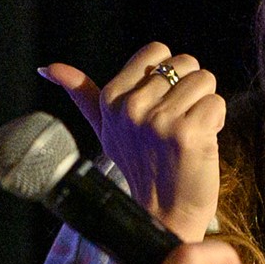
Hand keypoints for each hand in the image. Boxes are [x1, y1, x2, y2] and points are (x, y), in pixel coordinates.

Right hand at [39, 41, 223, 241]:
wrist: (163, 213)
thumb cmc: (139, 165)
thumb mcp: (105, 127)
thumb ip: (81, 93)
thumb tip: (47, 68)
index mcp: (111, 98)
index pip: (157, 50)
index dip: (169, 75)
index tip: (160, 105)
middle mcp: (131, 107)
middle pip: (186, 62)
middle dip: (190, 89)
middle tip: (176, 123)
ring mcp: (159, 121)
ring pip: (205, 79)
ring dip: (204, 105)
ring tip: (188, 133)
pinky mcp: (188, 133)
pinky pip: (217, 102)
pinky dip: (216, 121)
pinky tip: (200, 142)